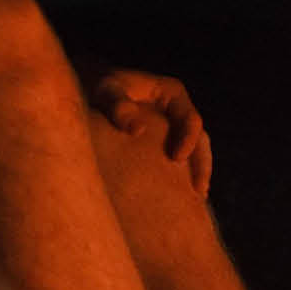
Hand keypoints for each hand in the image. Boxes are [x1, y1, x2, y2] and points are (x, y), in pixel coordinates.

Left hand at [91, 69, 212, 195]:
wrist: (89, 92)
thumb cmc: (99, 90)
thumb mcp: (107, 91)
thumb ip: (118, 105)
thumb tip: (137, 130)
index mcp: (172, 94)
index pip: (191, 119)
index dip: (189, 140)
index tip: (177, 159)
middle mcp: (177, 111)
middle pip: (200, 139)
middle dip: (201, 165)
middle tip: (197, 191)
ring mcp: (172, 127)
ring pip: (195, 152)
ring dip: (197, 174)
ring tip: (195, 199)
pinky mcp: (164, 142)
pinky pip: (180, 160)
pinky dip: (182, 177)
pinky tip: (179, 197)